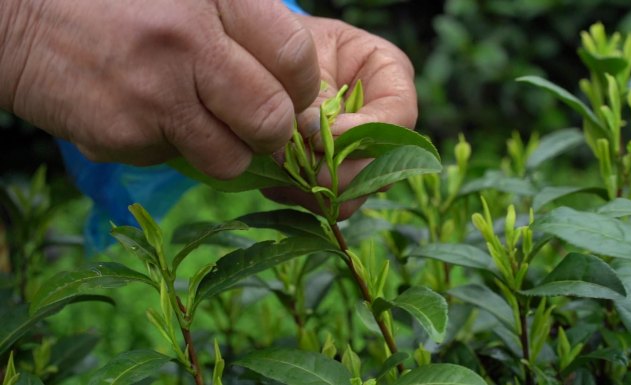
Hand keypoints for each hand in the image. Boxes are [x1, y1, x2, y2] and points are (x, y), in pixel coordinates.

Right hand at [0, 0, 319, 178]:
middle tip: (259, 129)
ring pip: (231, 158)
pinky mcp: (125, 133)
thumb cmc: (116, 2)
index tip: (292, 96)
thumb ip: (241, 26)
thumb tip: (293, 80)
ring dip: (226, 152)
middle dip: (274, 135)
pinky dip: (169, 148)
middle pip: (272, 118)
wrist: (18, 16)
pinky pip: (176, 161)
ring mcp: (157, 91)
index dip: (302, 88)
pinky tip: (144, 115)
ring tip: (201, 125)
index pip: (295, 57)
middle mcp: (192, 41)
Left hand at [262, 16, 417, 218]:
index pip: (398, 119)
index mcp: (391, 81)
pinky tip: (274, 171)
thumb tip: (313, 139)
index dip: (361, 134)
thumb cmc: (294, 45)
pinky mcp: (332, 179)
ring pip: (353, 197)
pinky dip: (295, 192)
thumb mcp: (307, 56)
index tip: (319, 135)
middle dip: (335, 171)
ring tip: (279, 164)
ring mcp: (361, 160)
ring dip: (313, 187)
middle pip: (381, 172)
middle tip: (293, 158)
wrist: (271, 59)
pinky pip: (322, 202)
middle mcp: (385, 128)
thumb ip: (317, 95)